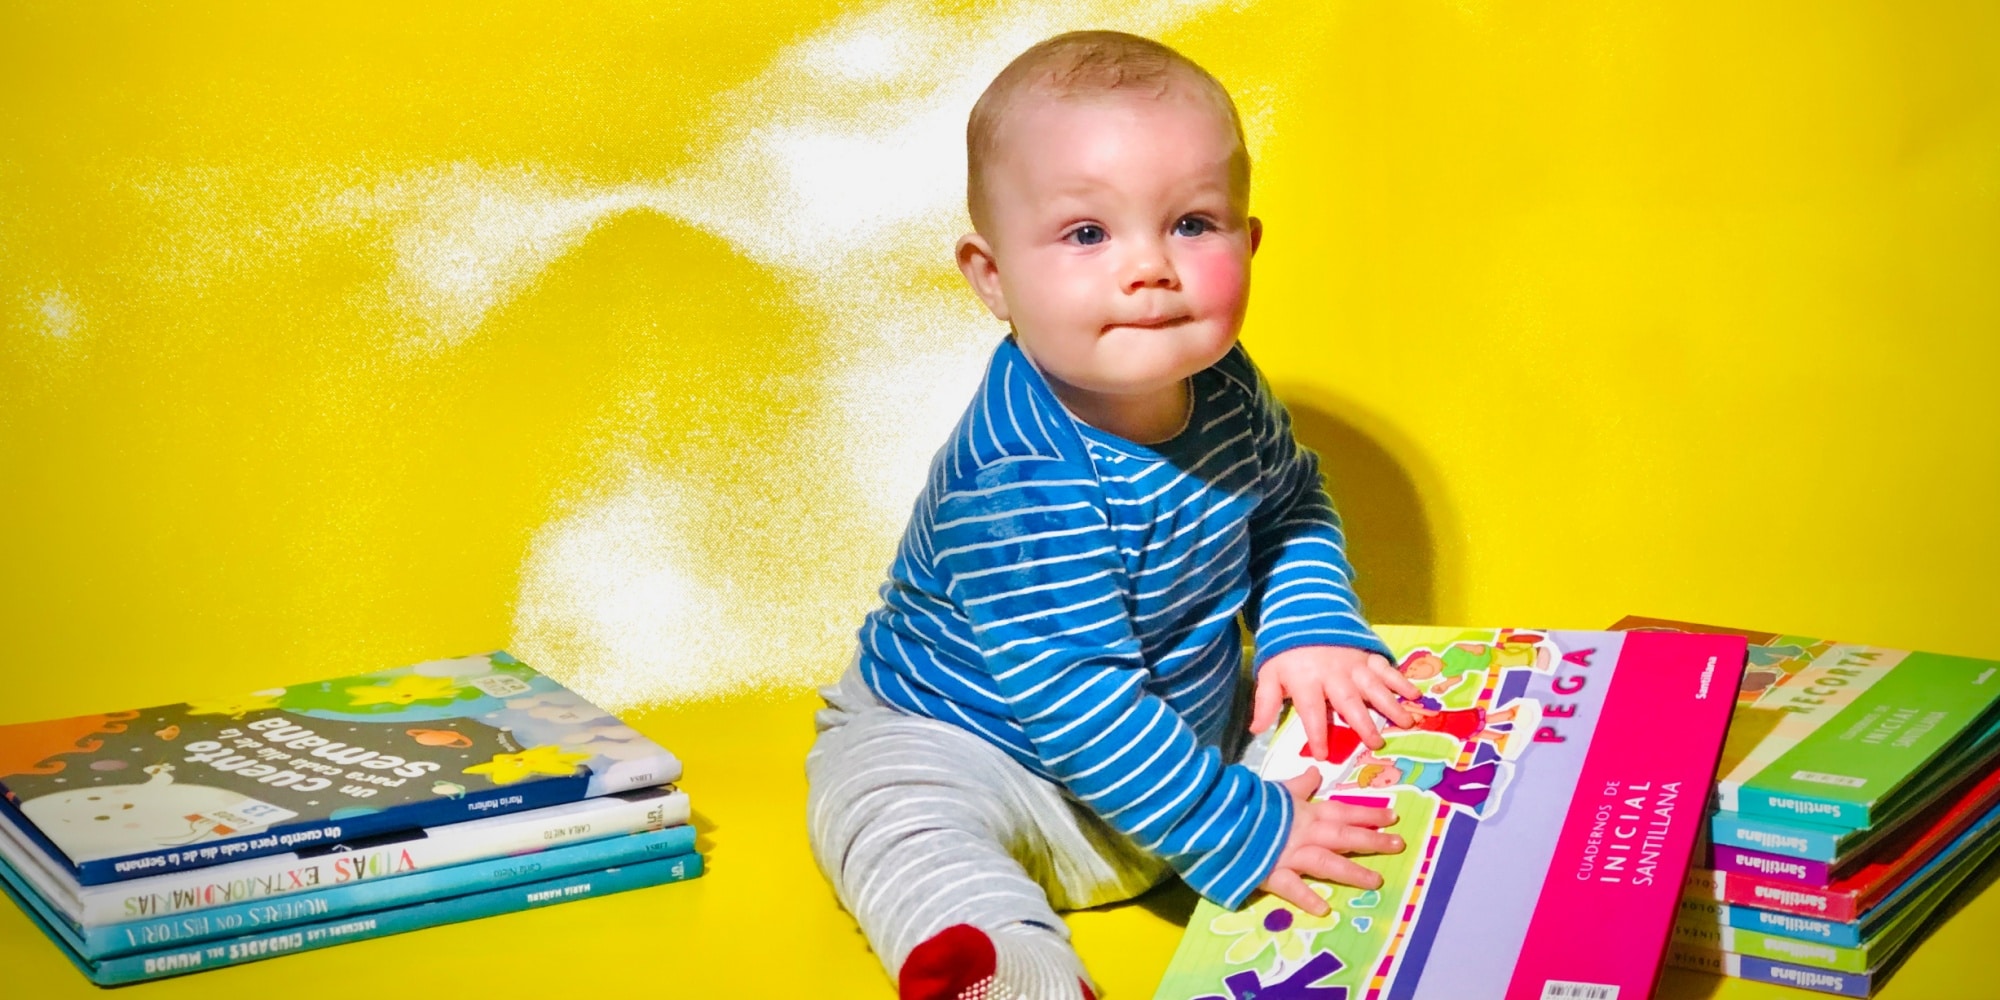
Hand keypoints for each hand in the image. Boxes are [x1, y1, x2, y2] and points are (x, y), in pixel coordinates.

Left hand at [1250, 645, 1420, 757]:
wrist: (1303, 614)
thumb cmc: (1286, 653)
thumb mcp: (1269, 674)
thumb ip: (1265, 702)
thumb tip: (1256, 730)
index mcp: (1306, 682)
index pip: (1312, 712)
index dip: (1318, 734)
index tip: (1325, 756)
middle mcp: (1333, 675)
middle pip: (1349, 701)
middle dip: (1363, 722)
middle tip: (1377, 743)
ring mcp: (1353, 664)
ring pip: (1373, 685)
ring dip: (1390, 704)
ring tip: (1406, 722)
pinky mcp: (1366, 656)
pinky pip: (1386, 668)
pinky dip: (1401, 680)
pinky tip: (1415, 694)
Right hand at [1257, 769, 1403, 914]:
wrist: (1216, 815)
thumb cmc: (1245, 802)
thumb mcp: (1274, 787)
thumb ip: (1298, 785)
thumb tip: (1315, 771)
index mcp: (1304, 812)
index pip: (1342, 811)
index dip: (1367, 814)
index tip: (1393, 817)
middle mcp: (1303, 833)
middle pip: (1342, 836)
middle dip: (1371, 840)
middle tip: (1398, 845)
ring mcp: (1288, 854)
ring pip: (1326, 862)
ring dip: (1352, 872)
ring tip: (1375, 882)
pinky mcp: (1269, 873)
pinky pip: (1290, 887)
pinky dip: (1306, 897)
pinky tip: (1324, 909)